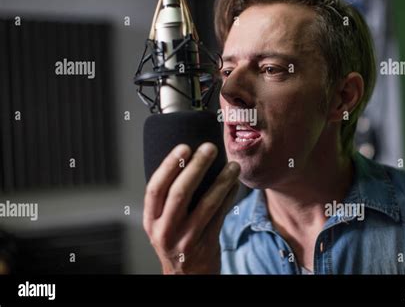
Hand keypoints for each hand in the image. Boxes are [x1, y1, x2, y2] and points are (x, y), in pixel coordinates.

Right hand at [143, 142, 239, 273]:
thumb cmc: (175, 241)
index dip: (169, 166)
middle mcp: (165, 229)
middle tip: (209, 148)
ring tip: (232, 165)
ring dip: (222, 181)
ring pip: (206, 203)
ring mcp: (186, 238)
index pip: (155, 188)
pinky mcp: (206, 243)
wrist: (186, 276)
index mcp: (151, 220)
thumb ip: (168, 200)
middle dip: (196, 166)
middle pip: (180, 192)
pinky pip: (221, 214)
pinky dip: (229, 196)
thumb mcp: (162, 223)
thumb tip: (188, 161)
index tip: (183, 147)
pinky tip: (235, 184)